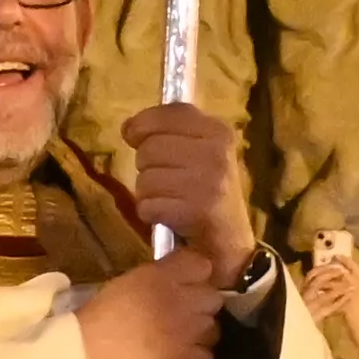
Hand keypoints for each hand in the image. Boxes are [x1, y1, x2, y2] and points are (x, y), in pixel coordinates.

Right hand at [76, 246, 231, 358]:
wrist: (84, 358)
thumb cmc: (93, 320)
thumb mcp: (123, 284)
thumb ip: (153, 280)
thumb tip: (168, 284)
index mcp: (162, 275)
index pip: (200, 264)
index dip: (195, 275)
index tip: (184, 283)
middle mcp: (182, 299)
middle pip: (213, 297)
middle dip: (200, 305)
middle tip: (181, 315)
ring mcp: (188, 332)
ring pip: (213, 328)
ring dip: (199, 333)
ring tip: (180, 340)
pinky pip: (207, 358)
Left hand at [112, 100, 259, 275]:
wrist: (229, 244)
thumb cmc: (206, 193)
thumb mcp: (199, 152)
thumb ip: (167, 131)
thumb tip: (128, 128)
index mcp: (218, 131)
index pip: (166, 114)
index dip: (142, 126)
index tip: (138, 140)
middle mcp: (217, 152)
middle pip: (149, 148)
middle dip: (147, 169)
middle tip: (169, 183)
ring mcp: (210, 181)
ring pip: (145, 178)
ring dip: (149, 195)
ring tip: (172, 201)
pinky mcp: (199, 211)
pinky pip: (148, 205)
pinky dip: (151, 214)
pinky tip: (170, 218)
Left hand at [297, 231, 358, 358]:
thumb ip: (352, 292)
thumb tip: (340, 283)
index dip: (348, 262)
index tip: (339, 256)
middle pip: (353, 270)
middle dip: (341, 263)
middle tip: (331, 258)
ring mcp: (358, 295)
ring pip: (344, 279)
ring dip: (332, 275)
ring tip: (321, 273)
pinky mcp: (350, 303)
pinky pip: (338, 293)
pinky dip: (329, 289)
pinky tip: (320, 288)